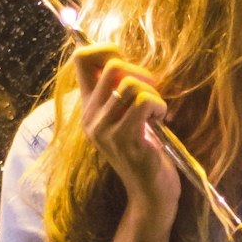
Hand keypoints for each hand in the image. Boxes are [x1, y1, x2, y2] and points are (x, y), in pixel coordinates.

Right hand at [74, 43, 179, 222]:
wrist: (150, 193)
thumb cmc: (144, 151)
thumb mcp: (126, 118)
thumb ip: (118, 93)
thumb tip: (122, 59)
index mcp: (89, 108)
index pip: (81, 60)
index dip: (105, 48)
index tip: (126, 62)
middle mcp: (91, 117)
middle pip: (113, 65)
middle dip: (141, 72)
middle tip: (151, 92)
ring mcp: (105, 130)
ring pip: (130, 84)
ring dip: (153, 92)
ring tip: (156, 110)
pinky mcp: (125, 140)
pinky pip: (144, 103)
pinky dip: (159, 106)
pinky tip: (160, 120)